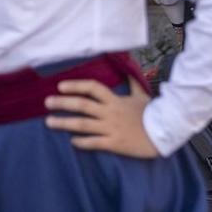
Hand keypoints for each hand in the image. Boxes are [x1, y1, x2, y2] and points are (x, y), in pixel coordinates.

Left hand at [43, 78, 159, 157]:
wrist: (165, 133)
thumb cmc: (152, 114)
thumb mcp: (142, 95)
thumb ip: (132, 83)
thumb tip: (128, 67)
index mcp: (115, 100)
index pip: (92, 88)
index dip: (75, 85)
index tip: (60, 86)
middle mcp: (110, 112)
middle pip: (82, 105)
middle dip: (62, 103)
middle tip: (46, 103)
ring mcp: (111, 128)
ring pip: (82, 125)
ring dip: (64, 123)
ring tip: (49, 122)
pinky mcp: (115, 143)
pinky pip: (94, 142)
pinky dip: (81, 142)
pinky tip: (72, 141)